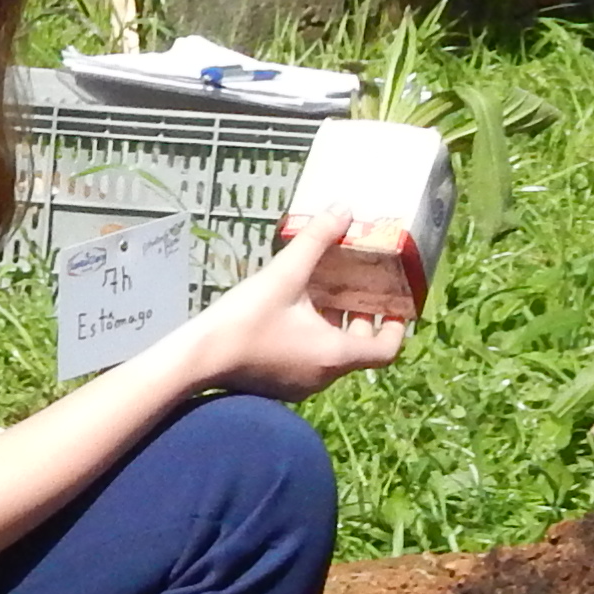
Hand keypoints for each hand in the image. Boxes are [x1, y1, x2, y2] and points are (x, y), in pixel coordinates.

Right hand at [179, 216, 412, 402]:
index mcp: (335, 355)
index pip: (386, 349)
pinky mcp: (275, 385)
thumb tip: (343, 208)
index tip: (397, 305)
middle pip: (358, 351)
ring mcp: (298, 385)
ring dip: (334, 329)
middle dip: (361, 320)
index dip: (397, 327)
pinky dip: (311, 340)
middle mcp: (322, 376)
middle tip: (357, 291)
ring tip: (323, 297)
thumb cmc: (246, 321)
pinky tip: (292, 315)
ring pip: (331, 356)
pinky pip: (307, 361)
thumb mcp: (284, 274)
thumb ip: (316, 240)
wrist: (195, 360)